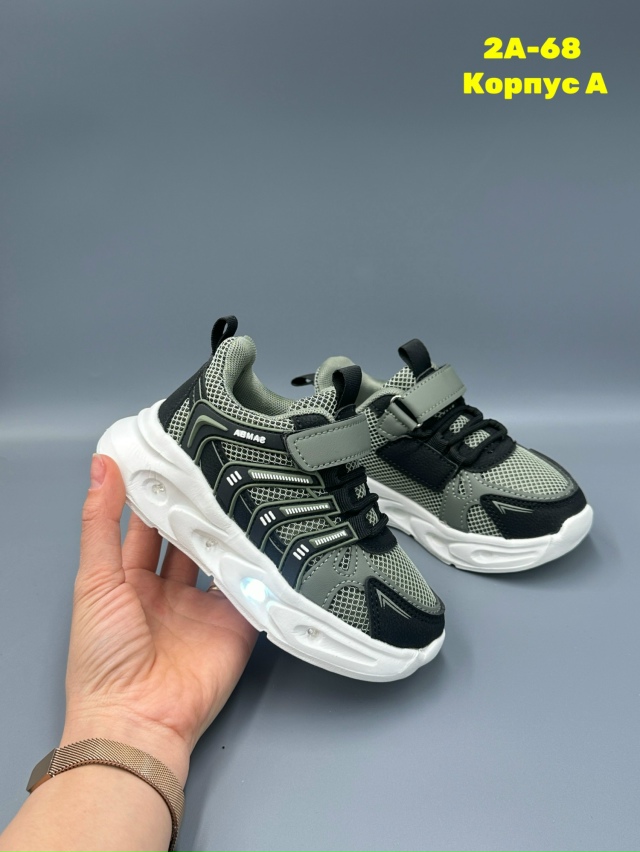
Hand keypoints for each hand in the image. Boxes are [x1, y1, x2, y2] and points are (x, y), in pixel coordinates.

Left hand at [61, 454, 256, 783]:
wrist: (138, 720)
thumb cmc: (102, 660)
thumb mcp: (94, 581)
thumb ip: (100, 524)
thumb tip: (99, 468)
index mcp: (129, 582)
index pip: (146, 528)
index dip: (156, 497)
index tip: (169, 463)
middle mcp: (167, 592)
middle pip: (186, 539)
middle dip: (196, 511)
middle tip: (210, 474)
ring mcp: (202, 608)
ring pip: (218, 557)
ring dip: (225, 533)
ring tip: (236, 498)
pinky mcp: (234, 624)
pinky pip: (248, 587)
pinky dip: (254, 565)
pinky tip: (260, 539)